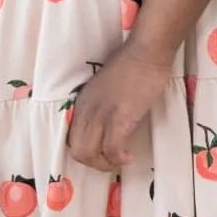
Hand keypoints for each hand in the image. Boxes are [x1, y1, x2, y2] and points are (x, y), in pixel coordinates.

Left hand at [66, 48, 172, 173]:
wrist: (146, 52)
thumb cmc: (132, 64)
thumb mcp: (105, 87)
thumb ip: (101, 104)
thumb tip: (108, 120)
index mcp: (82, 102)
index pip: (70, 138)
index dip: (86, 151)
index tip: (103, 151)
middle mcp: (86, 110)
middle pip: (76, 150)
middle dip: (95, 162)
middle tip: (112, 160)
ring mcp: (101, 115)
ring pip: (88, 154)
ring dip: (105, 164)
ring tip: (121, 160)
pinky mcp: (119, 118)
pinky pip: (111, 149)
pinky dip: (119, 158)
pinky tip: (129, 156)